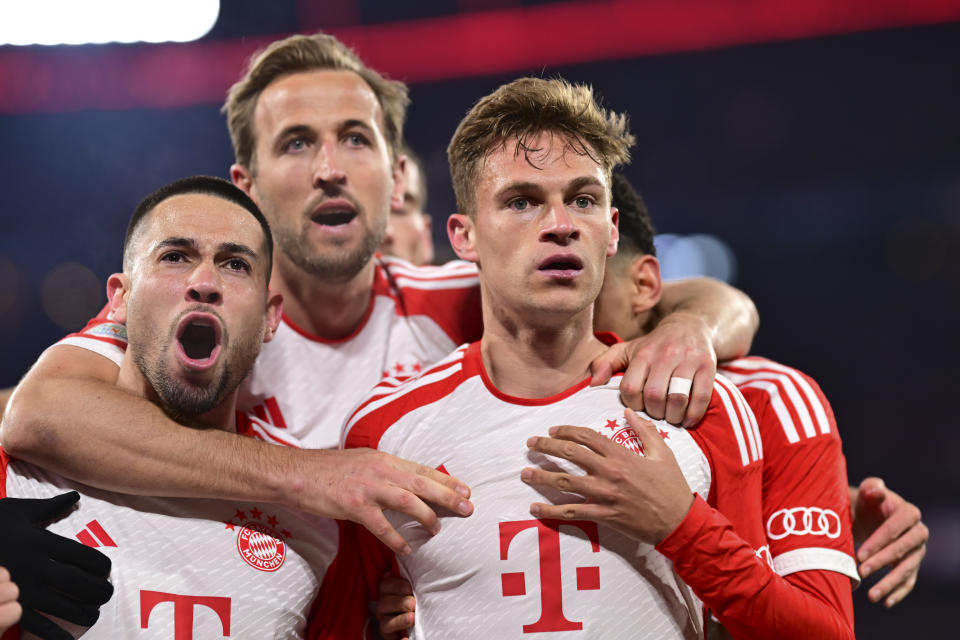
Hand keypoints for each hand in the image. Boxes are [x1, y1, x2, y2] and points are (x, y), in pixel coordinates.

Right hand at [0, 491, 113, 639]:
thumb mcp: (18, 511)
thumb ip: (49, 506)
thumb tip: (74, 497)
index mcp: (41, 542)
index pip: (84, 556)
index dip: (101, 566)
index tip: (105, 570)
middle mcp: (34, 566)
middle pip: (78, 583)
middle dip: (98, 591)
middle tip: (106, 595)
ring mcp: (20, 588)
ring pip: (62, 606)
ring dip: (83, 613)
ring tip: (92, 614)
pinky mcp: (7, 605)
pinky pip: (35, 625)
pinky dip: (55, 635)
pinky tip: (68, 639)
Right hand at [291, 448, 472, 554]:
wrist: (298, 473)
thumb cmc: (330, 469)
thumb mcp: (364, 461)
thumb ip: (386, 470)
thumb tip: (408, 481)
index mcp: (384, 459)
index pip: (422, 469)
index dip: (446, 479)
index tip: (465, 489)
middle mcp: (380, 470)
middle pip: (422, 482)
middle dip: (448, 495)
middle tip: (467, 507)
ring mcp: (367, 487)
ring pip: (407, 501)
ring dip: (426, 516)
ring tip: (438, 529)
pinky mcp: (353, 505)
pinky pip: (381, 525)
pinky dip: (396, 538)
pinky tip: (407, 548)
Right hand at [375, 572, 414, 639]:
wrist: (418, 617)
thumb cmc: (417, 597)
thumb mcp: (414, 588)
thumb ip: (414, 583)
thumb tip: (422, 574)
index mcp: (388, 591)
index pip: (386, 585)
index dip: (396, 586)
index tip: (409, 588)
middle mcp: (383, 606)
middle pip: (384, 603)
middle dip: (399, 603)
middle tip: (412, 604)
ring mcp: (385, 622)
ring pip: (386, 623)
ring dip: (399, 621)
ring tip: (412, 618)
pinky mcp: (389, 636)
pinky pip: (391, 639)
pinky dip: (400, 639)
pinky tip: (407, 638)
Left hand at [521, 409, 694, 544]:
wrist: (679, 521)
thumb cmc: (672, 486)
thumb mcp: (663, 452)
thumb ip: (644, 430)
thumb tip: (629, 411)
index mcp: (621, 454)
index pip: (587, 436)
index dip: (566, 430)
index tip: (553, 429)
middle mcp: (609, 471)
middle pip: (570, 453)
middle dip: (546, 445)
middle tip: (531, 443)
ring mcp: (604, 494)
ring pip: (565, 481)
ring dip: (542, 475)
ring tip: (524, 473)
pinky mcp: (603, 515)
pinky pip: (572, 512)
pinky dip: (551, 510)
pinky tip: (535, 507)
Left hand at [590, 312, 716, 426]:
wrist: (689, 326)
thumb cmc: (653, 345)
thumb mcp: (626, 349)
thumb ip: (605, 363)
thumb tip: (592, 384)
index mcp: (643, 354)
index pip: (631, 388)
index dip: (633, 404)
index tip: (638, 405)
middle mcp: (665, 356)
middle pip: (655, 395)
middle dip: (653, 412)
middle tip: (656, 414)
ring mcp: (688, 361)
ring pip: (678, 398)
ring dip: (673, 416)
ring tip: (671, 418)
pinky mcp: (708, 366)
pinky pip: (701, 397)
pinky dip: (694, 414)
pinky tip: (687, 420)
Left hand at [851, 477, 927, 606]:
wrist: (869, 515)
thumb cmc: (866, 502)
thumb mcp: (866, 492)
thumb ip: (871, 487)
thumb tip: (876, 490)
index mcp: (908, 512)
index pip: (896, 528)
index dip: (879, 541)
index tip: (860, 554)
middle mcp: (918, 532)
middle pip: (903, 550)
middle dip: (882, 562)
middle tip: (861, 572)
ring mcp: (917, 550)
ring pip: (907, 569)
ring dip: (890, 583)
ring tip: (872, 596)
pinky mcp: (912, 564)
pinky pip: (909, 581)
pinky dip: (899, 592)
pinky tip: (886, 602)